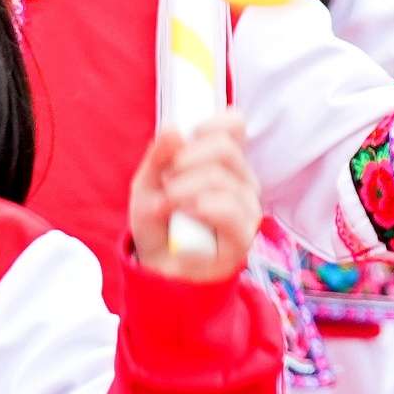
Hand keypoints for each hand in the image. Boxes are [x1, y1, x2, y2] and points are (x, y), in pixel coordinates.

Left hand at [124, 115, 261, 284]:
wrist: (158, 269)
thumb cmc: (159, 223)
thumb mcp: (146, 185)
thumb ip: (158, 156)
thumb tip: (174, 130)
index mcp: (223, 163)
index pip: (235, 125)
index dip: (212, 124)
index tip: (186, 138)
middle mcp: (242, 181)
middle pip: (225, 148)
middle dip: (186, 160)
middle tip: (166, 180)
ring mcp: (246, 208)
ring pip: (222, 179)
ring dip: (184, 189)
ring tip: (166, 205)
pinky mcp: (243, 236)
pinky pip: (230, 209)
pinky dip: (202, 207)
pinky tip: (185, 214)